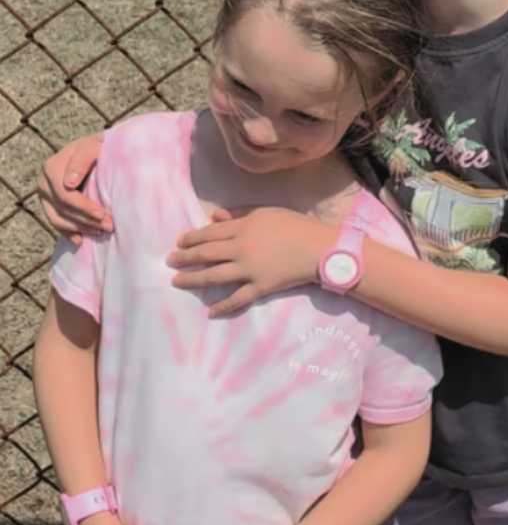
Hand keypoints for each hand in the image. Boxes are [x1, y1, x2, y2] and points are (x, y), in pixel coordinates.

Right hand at [37, 134, 107, 243]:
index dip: (85, 207)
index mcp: (53, 166)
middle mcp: (44, 181)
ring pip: (57, 218)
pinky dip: (68, 232)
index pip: (66, 195)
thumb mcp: (94, 145)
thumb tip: (69, 184)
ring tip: (100, 232)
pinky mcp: (49, 204)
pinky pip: (55, 222)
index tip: (103, 215)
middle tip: (109, 225)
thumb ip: (83, 160)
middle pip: (63, 208)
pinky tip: (81, 240)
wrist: (95, 147)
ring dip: (79, 227)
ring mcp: (45, 194)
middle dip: (86, 219)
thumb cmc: (98, 146)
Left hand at [167, 207, 330, 316]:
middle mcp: (242, 248)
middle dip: (184, 257)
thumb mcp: (269, 212)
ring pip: (214, 276)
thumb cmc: (298, 225)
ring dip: (192, 279)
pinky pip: (237, 298)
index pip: (210, 232)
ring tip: (177, 281)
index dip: (191, 237)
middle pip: (206, 254)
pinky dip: (222, 306)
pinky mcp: (260, 287)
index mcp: (245, 227)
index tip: (178, 241)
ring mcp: (249, 270)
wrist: (321, 248)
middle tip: (169, 261)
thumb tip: (215, 217)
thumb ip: (241, 214)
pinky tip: (210, 311)